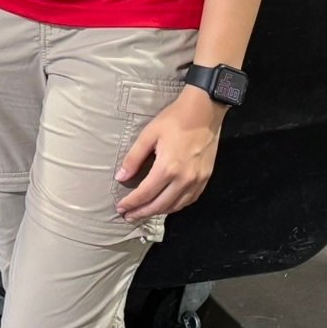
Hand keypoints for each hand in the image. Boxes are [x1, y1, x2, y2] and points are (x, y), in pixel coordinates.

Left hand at [115, 86, 224, 222]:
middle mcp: (184, 179)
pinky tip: (167, 204)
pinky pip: (189, 200)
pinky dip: (176, 206)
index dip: (131, 203)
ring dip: (158, 212)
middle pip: (159, 205)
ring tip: (144, 211)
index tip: (121, 208)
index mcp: (167, 168)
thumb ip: (134, 158)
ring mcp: (197, 180)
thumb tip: (121, 177)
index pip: (145, 194)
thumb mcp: (148, 135)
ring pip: (175, 206)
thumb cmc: (174, 120)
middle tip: (129, 216)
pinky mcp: (205, 178)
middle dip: (142, 212)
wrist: (204, 111)